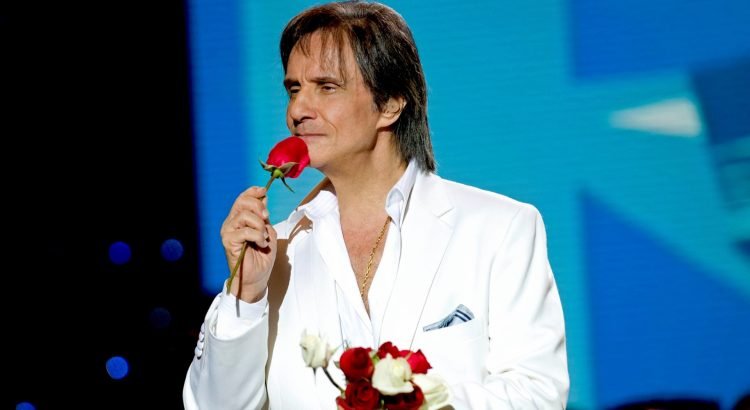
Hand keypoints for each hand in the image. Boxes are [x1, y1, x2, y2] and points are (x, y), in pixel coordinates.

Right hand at [220, 186, 277, 302]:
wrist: (257, 277)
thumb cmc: (261, 257)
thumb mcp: (267, 231)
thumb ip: (264, 216)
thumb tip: (263, 197)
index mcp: (239, 219)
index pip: (242, 198)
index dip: (253, 192)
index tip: (264, 191)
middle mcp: (231, 223)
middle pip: (242, 202)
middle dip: (259, 207)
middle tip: (266, 218)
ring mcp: (228, 231)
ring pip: (245, 215)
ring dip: (260, 225)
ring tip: (263, 237)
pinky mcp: (228, 241)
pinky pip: (245, 231)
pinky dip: (257, 236)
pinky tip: (260, 243)